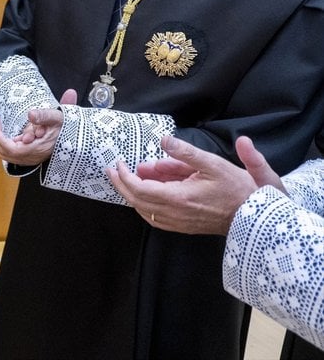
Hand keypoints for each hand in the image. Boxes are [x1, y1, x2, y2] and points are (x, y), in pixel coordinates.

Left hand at [0, 89, 75, 165]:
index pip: (12, 150)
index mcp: (38, 149)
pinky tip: (3, 133)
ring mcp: (31, 158)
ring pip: (7, 155)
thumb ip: (44, 116)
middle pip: (6, 154)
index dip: (0, 139)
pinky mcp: (30, 156)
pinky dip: (4, 144)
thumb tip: (31, 114)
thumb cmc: (66, 127)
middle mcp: (33, 157)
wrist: (76, 138)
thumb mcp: (57, 118)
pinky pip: (12, 153)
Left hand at [106, 135, 272, 234]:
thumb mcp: (213, 163)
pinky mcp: (184, 227)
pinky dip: (145, 206)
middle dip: (121, 185)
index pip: (139, 189)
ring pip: (145, 211)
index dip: (124, 177)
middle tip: (111, 171)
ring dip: (132, 195)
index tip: (118, 164)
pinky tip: (146, 195)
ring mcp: (179, 223)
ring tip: (126, 178)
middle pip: (137, 201)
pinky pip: (156, 218)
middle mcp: (174, 213)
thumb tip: (164, 140)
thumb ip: (185, 152)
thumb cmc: (238, 189)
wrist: (256, 218)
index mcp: (178, 197)